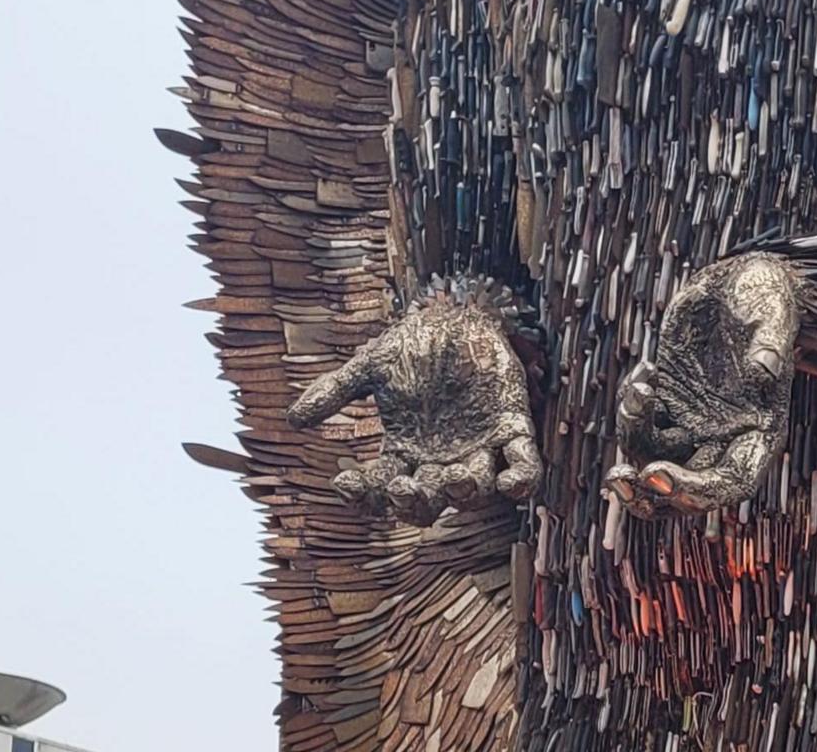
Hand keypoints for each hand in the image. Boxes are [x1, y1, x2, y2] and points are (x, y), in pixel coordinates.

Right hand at [286, 293, 541, 524]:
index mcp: (404, 453)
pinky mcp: (512, 428)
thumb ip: (336, 391)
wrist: (459, 313)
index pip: (379, 491)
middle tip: (403, 486)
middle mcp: (439, 461)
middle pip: (426, 503)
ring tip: (457, 475)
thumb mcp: (371, 366)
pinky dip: (520, 481)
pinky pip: (523, 467)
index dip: (363, 495)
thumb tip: (293, 418)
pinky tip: (509, 483)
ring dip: (464, 492)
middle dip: (414, 503)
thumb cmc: (414, 344)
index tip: (345, 480)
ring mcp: (477, 448)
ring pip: (472, 492)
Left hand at [607, 251, 799, 515]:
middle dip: (650, 492)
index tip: (656, 473)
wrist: (739, 282)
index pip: (730, 482)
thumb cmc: (764, 298)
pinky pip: (643, 425)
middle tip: (619, 478)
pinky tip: (646, 369)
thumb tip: (765, 367)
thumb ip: (772, 343)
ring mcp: (694, 423)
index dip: (695, 490)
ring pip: (654, 460)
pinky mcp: (669, 402)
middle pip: (687, 489)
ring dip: (633, 445)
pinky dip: (633, 409)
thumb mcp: (773, 313)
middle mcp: (725, 438)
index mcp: (759, 433)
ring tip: (639, 391)